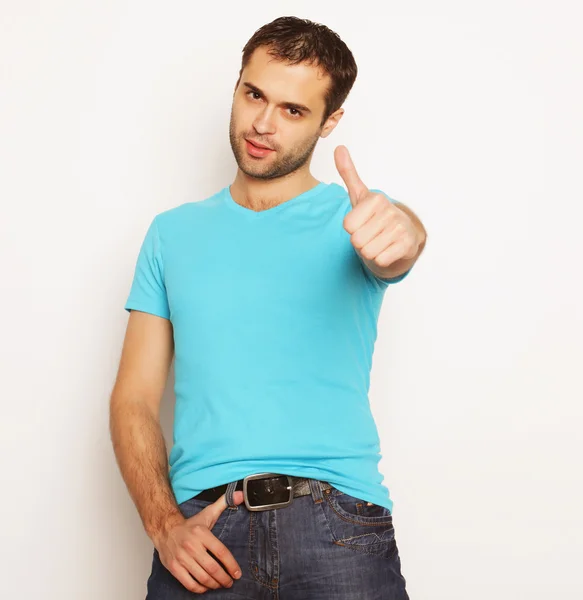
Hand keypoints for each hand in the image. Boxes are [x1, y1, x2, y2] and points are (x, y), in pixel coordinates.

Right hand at [153, 491, 244, 593]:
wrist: (165, 529)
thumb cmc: (190, 525)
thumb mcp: (207, 513)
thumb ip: (225, 503)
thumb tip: (241, 494)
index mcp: (202, 533)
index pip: (221, 552)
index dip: (231, 565)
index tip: (237, 573)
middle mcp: (192, 546)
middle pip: (213, 568)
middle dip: (224, 578)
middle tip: (230, 582)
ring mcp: (182, 558)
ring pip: (202, 578)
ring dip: (214, 585)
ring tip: (220, 584)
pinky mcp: (174, 568)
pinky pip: (189, 584)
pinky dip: (200, 589)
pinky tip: (206, 587)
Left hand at [334, 145, 421, 270]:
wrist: (403, 237)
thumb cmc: (376, 217)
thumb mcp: (360, 196)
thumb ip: (348, 174)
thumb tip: (338, 148)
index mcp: (376, 199)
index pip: (347, 226)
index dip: (352, 228)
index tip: (363, 222)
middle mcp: (390, 211)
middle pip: (356, 240)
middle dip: (361, 241)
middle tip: (371, 234)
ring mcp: (400, 228)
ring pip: (368, 251)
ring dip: (371, 251)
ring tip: (379, 241)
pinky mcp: (408, 245)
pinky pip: (381, 260)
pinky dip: (382, 259)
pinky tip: (389, 249)